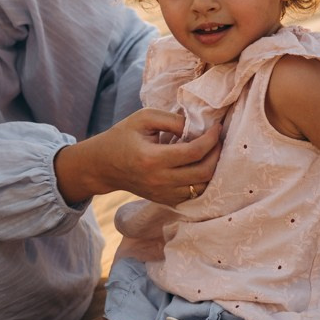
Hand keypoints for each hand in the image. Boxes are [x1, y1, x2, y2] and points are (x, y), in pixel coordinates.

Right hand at [57, 109, 219, 205]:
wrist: (103, 165)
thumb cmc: (122, 137)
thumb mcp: (143, 118)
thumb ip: (172, 119)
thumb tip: (198, 127)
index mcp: (152, 159)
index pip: (194, 152)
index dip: (211, 139)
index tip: (217, 127)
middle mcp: (159, 181)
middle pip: (203, 172)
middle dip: (217, 154)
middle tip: (217, 140)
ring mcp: (162, 194)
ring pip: (202, 187)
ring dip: (212, 169)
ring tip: (210, 152)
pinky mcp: (165, 200)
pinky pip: (193, 194)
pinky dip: (201, 180)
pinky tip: (199, 165)